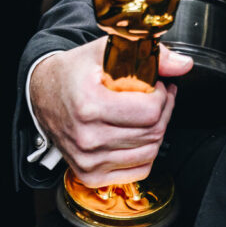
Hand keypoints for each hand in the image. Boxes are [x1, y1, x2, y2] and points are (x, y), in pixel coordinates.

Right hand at [29, 38, 192, 187]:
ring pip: (149, 152)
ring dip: (157, 131)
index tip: (157, 86)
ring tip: (149, 114)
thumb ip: (148, 56)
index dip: (162, 97)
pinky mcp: (90, 174)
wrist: (41, 95)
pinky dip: (146, 153)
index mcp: (89, 106)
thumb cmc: (72, 73)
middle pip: (152, 133)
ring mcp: (88, 160)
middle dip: (164, 111)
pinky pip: (138, 170)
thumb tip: (184, 65)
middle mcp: (87, 138)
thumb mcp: (105, 52)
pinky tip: (138, 135)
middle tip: (159, 97)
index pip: (149, 112)